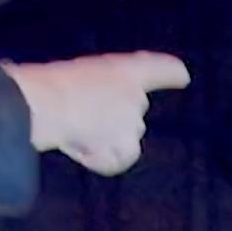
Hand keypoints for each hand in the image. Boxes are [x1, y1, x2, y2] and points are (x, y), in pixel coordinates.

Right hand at [3, 53, 190, 174]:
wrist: (47, 105)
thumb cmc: (50, 91)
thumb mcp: (75, 83)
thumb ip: (98, 98)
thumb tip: (91, 130)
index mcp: (123, 69)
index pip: (156, 68)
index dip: (170, 73)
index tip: (184, 77)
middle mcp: (136, 94)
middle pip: (133, 120)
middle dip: (110, 127)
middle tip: (79, 122)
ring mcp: (135, 121)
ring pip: (126, 144)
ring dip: (102, 145)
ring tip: (78, 134)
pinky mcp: (129, 144)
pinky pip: (118, 161)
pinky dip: (100, 160)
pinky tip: (82, 148)